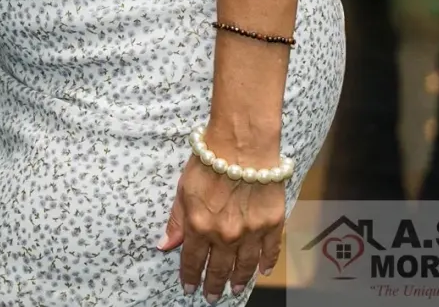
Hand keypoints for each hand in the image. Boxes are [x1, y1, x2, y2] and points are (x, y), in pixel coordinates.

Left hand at [160, 154, 287, 302]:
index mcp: (200, 227)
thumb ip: (177, 221)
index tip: (189, 288)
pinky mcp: (272, 224)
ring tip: (234, 290)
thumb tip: (166, 245)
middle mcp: (226, 235)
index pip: (193, 261)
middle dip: (214, 285)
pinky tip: (261, 271)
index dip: (190, 277)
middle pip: (220, 269)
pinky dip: (266, 263)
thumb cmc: (208, 162)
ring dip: (239, 280)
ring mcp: (251, 232)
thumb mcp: (183, 190)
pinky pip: (270, 251)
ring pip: (245, 266)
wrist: (242, 145)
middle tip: (211, 296)